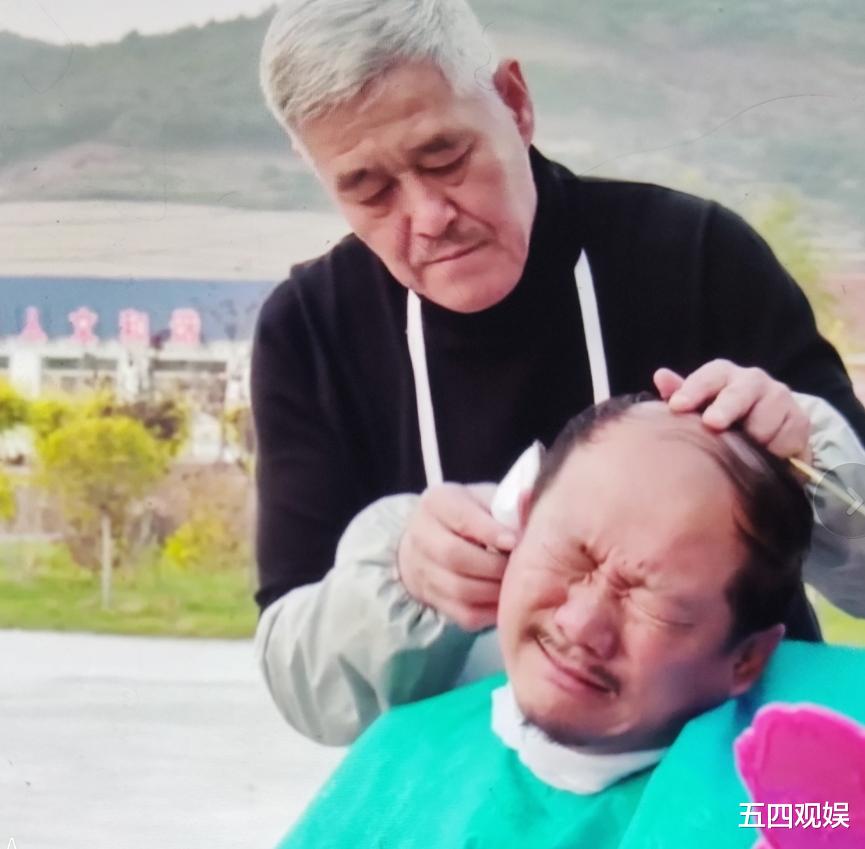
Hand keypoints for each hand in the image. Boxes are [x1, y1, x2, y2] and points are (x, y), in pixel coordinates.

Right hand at [397, 482, 517, 631]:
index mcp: (437, 503)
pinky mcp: (433, 600)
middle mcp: (421, 535)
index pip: (460, 517)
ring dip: (495, 590)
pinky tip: (507, 601)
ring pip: (460, 589)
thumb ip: (506, 503)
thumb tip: (528, 498)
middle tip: (521, 567)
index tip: (515, 541)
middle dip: (494, 565)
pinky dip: (491, 611)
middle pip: (454, 556)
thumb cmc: (472, 514)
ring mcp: (422, 571)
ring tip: (517, 584)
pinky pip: (464, 613)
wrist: (434, 538)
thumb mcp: (486, 499)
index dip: (489, 531)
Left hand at [653, 360, 811, 463]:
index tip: (677, 405)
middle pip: (742, 390)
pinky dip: (775, 449)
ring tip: (744, 449)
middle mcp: (753, 381)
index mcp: (724, 375)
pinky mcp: (800, 420)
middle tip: (713, 423)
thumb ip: (679, 393)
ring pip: (767, 415)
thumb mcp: (697, 408)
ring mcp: (779, 398)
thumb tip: (661, 375)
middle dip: (727, 406)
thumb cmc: (721, 420)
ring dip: (753, 435)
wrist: (765, 438)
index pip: (710, 376)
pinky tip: (766, 455)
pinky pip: (787, 437)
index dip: (694, 389)